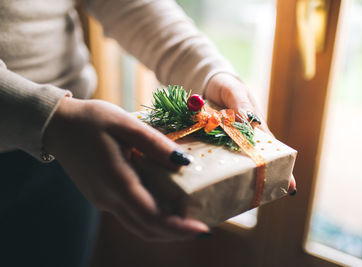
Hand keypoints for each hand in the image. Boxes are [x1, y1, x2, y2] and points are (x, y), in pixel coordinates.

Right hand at [43, 97, 208, 240]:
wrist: (57, 126)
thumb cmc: (91, 120)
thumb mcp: (125, 123)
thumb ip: (155, 143)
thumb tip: (185, 162)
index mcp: (115, 179)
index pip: (150, 216)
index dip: (178, 227)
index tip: (202, 228)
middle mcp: (108, 197)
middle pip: (146, 228)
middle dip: (176, 232)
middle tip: (202, 226)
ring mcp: (102, 200)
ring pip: (137, 225)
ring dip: (164, 228)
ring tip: (188, 218)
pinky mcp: (101, 197)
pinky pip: (129, 214)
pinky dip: (150, 217)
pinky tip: (165, 205)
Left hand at [205, 73, 295, 194]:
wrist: (208, 84)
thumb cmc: (227, 87)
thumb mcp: (235, 92)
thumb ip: (241, 106)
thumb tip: (250, 123)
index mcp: (256, 127)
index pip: (271, 149)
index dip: (281, 167)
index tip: (290, 186)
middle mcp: (244, 138)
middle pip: (255, 161)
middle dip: (261, 179)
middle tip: (264, 197)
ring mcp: (228, 142)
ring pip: (234, 162)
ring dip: (237, 177)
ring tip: (240, 197)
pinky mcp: (212, 142)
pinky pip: (215, 157)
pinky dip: (214, 167)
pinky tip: (211, 179)